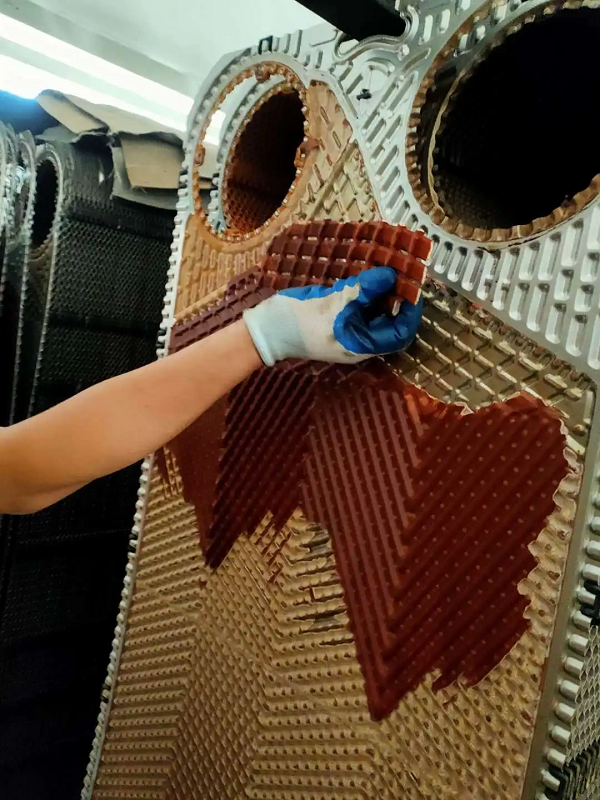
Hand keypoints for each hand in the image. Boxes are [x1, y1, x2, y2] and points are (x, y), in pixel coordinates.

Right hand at [243, 266, 422, 365]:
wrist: (264, 329)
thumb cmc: (297, 323)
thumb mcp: (332, 305)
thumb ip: (362, 292)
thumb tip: (390, 276)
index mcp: (360, 345)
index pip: (399, 333)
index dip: (410, 312)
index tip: (412, 287)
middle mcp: (359, 339)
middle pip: (390, 321)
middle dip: (397, 297)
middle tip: (401, 272)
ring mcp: (347, 329)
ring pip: (375, 311)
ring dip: (382, 291)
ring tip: (386, 269)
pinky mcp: (337, 317)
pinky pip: (359, 304)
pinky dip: (365, 290)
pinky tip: (366, 275)